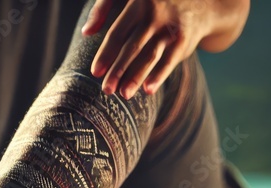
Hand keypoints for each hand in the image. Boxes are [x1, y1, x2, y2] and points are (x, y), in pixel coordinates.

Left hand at [83, 0, 214, 97]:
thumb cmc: (152, 0)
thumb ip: (102, 9)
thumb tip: (85, 33)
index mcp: (138, 3)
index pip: (118, 33)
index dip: (106, 54)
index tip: (95, 73)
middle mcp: (156, 14)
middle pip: (133, 47)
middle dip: (119, 70)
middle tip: (106, 90)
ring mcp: (171, 26)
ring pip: (151, 55)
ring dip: (137, 76)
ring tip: (124, 94)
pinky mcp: (184, 38)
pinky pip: (170, 59)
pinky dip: (160, 75)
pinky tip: (148, 90)